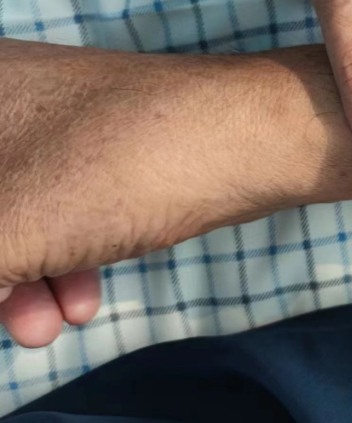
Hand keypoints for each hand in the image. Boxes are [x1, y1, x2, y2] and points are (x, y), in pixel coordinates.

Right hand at [0, 40, 351, 346]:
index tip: (0, 274)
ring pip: (11, 213)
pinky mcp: (100, 150)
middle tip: (9, 317)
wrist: (255, 140)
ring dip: (18, 280)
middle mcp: (4, 96)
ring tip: (47, 325)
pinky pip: (52, 211)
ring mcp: (54, 120)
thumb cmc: (120, 168)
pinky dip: (56, 260)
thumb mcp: (5, 229)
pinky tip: (79, 299)